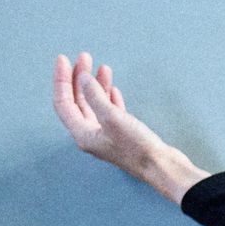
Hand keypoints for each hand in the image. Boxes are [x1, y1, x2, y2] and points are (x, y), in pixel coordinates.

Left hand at [52, 51, 170, 177]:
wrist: (163, 167)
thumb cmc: (137, 148)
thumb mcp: (112, 118)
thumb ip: (94, 95)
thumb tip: (82, 77)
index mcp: (83, 134)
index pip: (63, 102)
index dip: (62, 80)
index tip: (64, 59)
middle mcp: (92, 135)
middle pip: (78, 101)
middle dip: (79, 78)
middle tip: (84, 58)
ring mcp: (108, 135)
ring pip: (95, 104)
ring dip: (97, 85)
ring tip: (102, 68)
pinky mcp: (124, 135)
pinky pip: (111, 112)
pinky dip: (110, 98)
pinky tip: (113, 89)